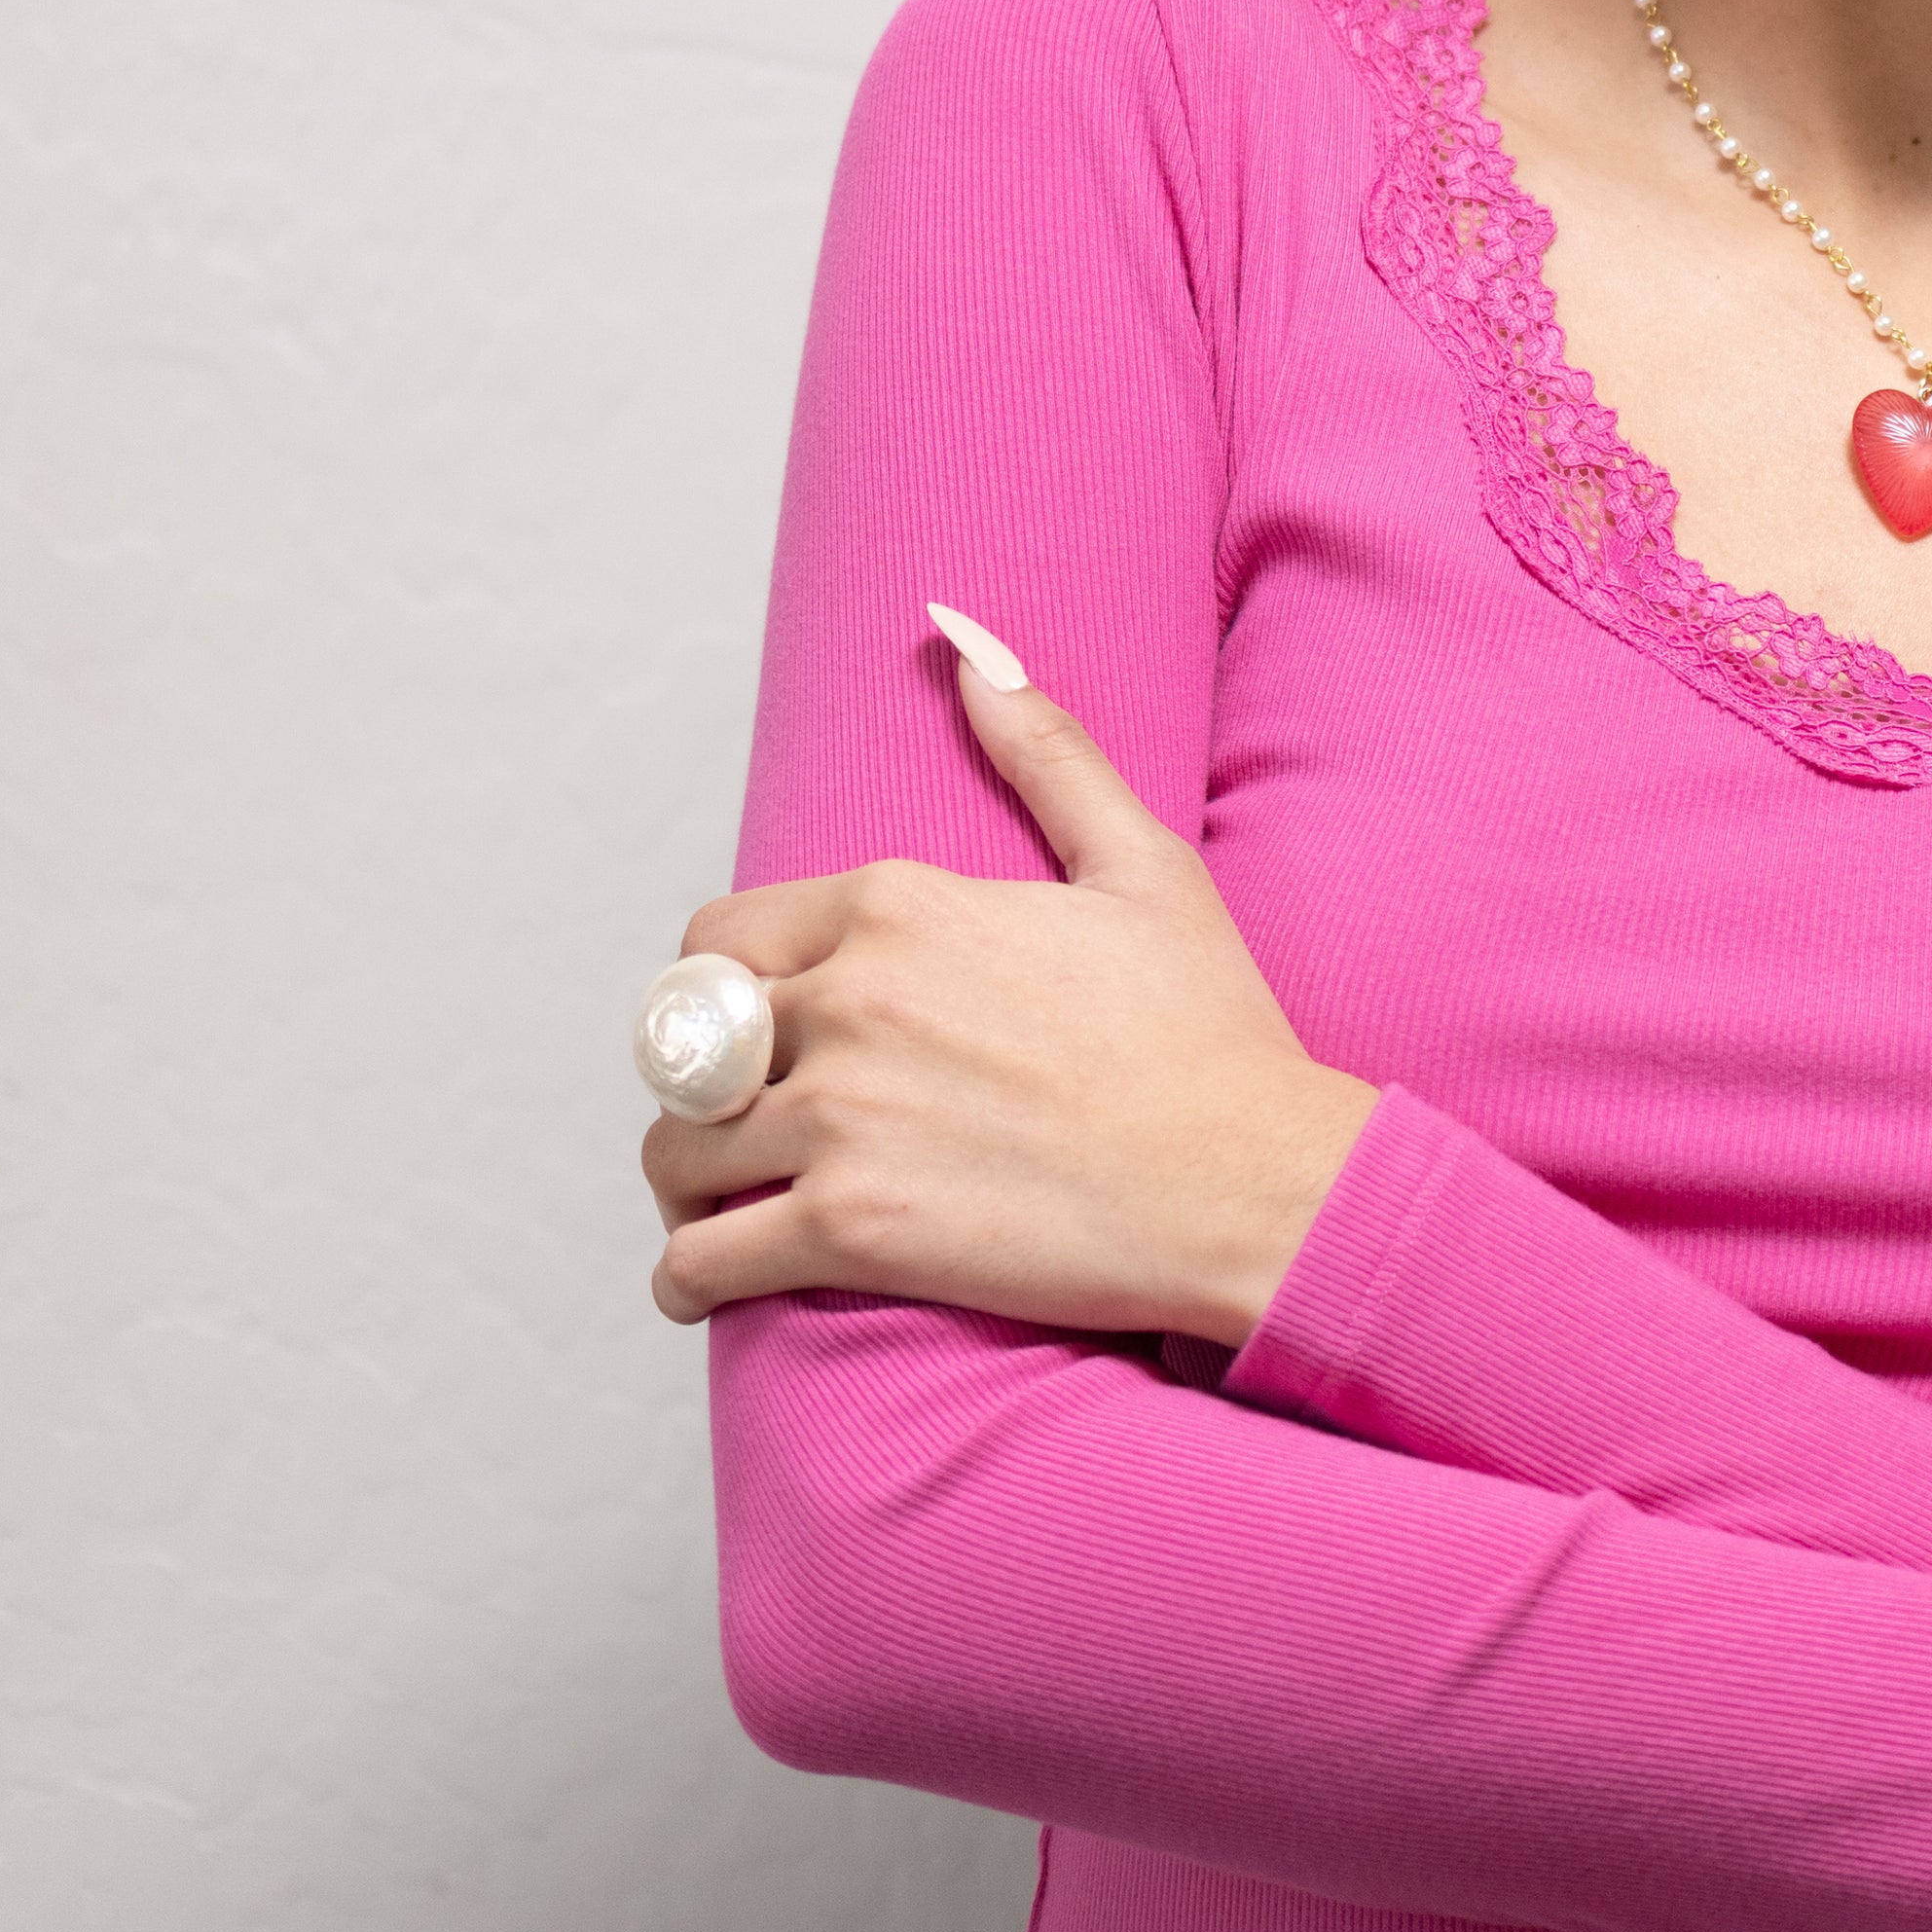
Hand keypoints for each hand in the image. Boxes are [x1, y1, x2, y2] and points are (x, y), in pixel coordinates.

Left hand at [640, 641, 1377, 1342]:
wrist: (1254, 1180)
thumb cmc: (1211, 1031)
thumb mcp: (1142, 865)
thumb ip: (1045, 752)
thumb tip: (968, 647)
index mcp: (900, 905)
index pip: (723, 936)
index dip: (725, 986)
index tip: (754, 1027)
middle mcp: (850, 998)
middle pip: (685, 1039)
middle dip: (699, 1081)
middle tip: (732, 1118)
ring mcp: (841, 1116)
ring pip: (677, 1148)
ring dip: (685, 1180)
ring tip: (712, 1204)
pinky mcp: (849, 1229)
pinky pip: (700, 1259)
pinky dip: (684, 1278)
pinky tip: (701, 1284)